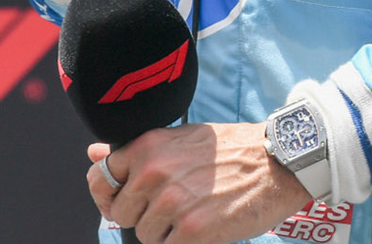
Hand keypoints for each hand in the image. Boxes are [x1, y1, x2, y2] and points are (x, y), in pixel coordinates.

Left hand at [88, 124, 313, 243]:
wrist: (277, 163)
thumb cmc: (231, 150)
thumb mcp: (181, 138)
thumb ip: (138, 151)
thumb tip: (94, 155)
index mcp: (148, 146)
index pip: (100, 178)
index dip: (108, 195)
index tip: (123, 201)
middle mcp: (155, 172)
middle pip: (122, 214)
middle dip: (142, 216)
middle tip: (172, 207)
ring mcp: (173, 202)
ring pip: (145, 235)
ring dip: (165, 232)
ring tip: (192, 213)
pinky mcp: (194, 229)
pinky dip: (183, 243)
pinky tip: (202, 226)